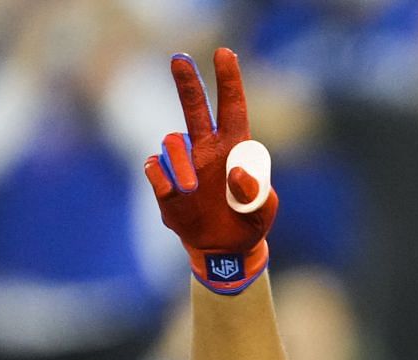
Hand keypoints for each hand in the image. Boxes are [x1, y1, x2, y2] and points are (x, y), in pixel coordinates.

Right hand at [144, 47, 277, 294]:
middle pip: (194, 108)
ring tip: (191, 189)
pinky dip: (163, 178)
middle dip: (187, 82)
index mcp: (234, 148)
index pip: (232, 108)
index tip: (224, 54)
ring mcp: (183, 164)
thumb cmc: (247, 222)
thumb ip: (258, 192)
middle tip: (180, 59)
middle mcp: (206, 148)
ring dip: (180, 163)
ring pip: (172, 141)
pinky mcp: (163, 183)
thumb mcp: (263, 211)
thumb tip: (237, 173)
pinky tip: (175, 194)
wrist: (223, 249)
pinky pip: (154, 168)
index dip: (228, 81)